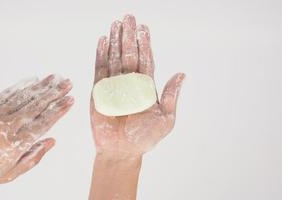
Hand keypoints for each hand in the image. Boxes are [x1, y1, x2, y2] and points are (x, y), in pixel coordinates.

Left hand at [0, 75, 72, 185]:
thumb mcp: (11, 173)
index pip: (45, 122)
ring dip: (43, 86)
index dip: (59, 110)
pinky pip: (7, 93)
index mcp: (18, 143)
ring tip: (56, 77)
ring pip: (25, 96)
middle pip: (38, 105)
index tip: (71, 100)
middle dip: (56, 93)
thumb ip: (33, 157)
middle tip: (68, 83)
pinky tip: (33, 79)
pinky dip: (21, 85)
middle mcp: (9, 126)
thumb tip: (51, 142)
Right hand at [90, 15, 184, 155]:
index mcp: (147, 87)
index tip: (144, 28)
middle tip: (129, 17)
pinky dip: (100, 55)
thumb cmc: (144, 137)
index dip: (145, 44)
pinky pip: (100, 70)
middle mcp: (131, 82)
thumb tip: (182, 74)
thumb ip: (170, 96)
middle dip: (129, 36)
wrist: (122, 151)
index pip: (146, 60)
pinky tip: (102, 41)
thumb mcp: (165, 119)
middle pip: (130, 54)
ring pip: (115, 58)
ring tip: (116, 24)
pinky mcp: (99, 91)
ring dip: (115, 41)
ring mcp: (114, 85)